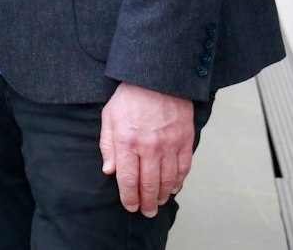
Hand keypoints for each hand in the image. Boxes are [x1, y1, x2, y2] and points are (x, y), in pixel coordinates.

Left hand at [100, 82, 195, 216]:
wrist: (158, 80)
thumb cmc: (129, 97)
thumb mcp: (109, 117)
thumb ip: (107, 145)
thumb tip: (109, 171)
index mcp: (127, 142)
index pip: (128, 179)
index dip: (129, 197)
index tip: (130, 206)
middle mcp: (149, 148)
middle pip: (149, 184)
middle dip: (147, 202)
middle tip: (146, 212)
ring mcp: (169, 146)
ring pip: (168, 180)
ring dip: (163, 195)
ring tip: (158, 202)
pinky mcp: (185, 141)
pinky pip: (183, 168)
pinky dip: (179, 181)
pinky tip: (174, 188)